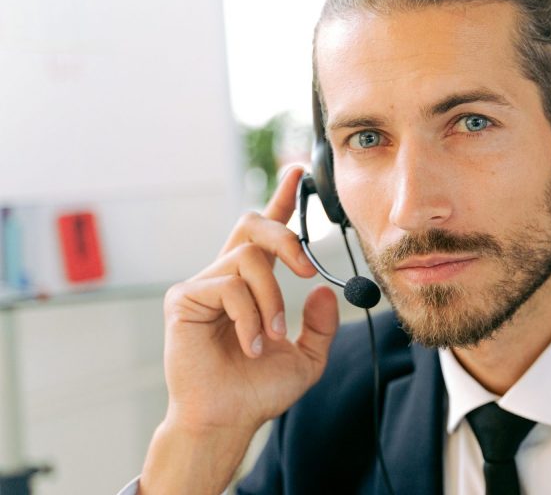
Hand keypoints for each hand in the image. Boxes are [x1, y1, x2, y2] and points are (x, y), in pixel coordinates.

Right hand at [159, 165, 336, 435]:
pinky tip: (249, 345)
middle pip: (252, 224)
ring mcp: (202, 285)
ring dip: (270, 299)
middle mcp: (225, 276)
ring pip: (248, 259)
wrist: (228, 419)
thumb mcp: (308, 357)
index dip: (282, 200)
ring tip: (271, 337)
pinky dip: (249, 318)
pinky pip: (229, 287)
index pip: (267, 233)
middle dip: (286, 238)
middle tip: (308, 271)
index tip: (299, 173)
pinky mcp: (184, 299)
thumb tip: (324, 291)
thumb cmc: (258, 391)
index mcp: (252, 283)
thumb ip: (321, 324)